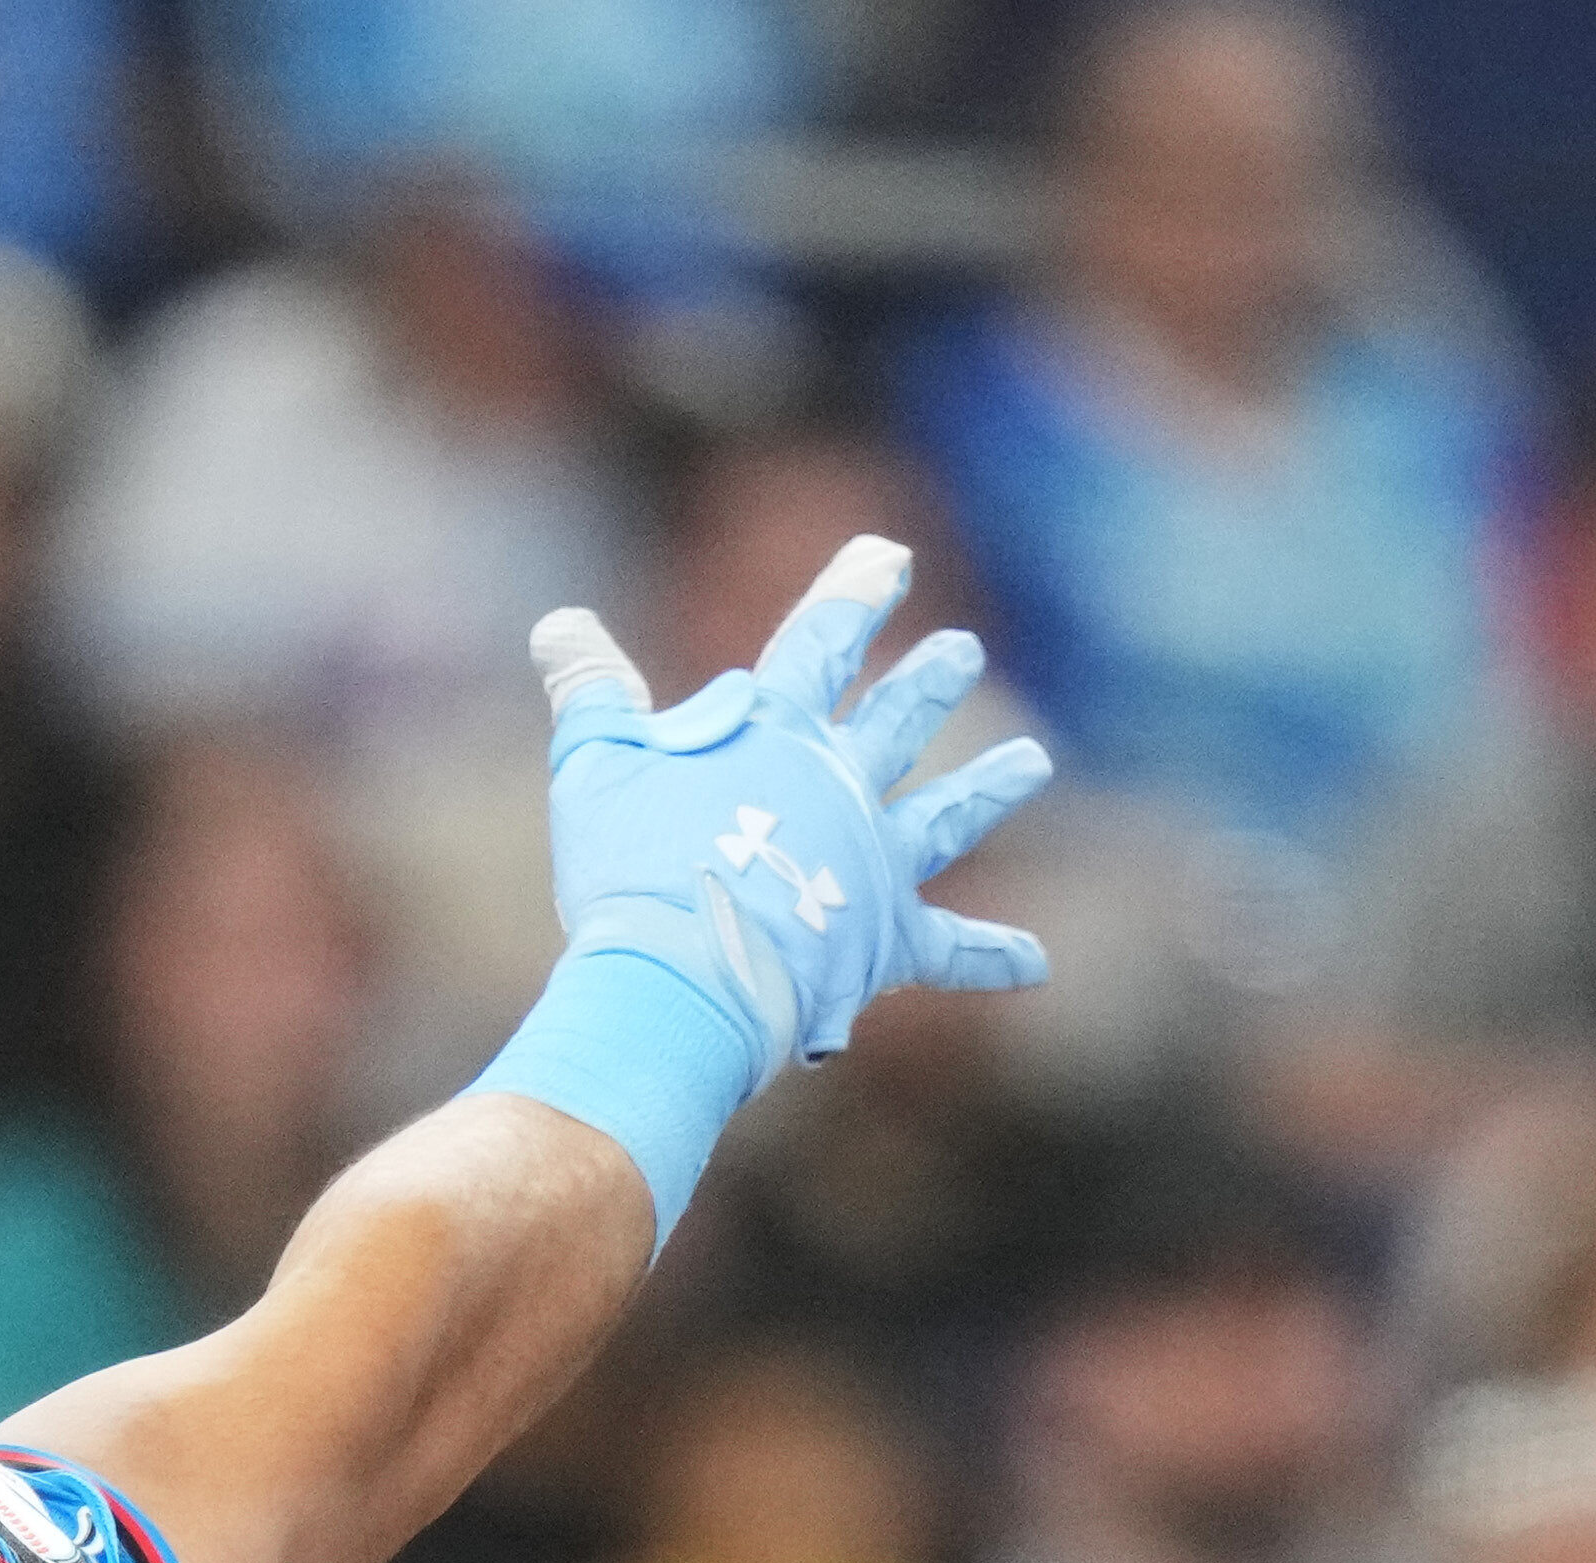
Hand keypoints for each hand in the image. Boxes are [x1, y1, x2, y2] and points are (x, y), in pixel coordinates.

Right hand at [525, 537, 1056, 1064]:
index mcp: (777, 735)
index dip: (856, 593)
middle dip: (931, 681)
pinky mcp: (886, 941)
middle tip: (965, 652)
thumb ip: (589, 690)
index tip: (889, 555)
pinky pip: (950, 950)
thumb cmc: (630, 869)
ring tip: (1033, 763)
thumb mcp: (593, 765)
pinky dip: (992, 956)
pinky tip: (1036, 962)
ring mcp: (873, 863)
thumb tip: (559, 625)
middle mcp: (842, 786)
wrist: (682, 975)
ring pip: (944, 816)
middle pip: (897, 718)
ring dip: (989, 788)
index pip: (823, 641)